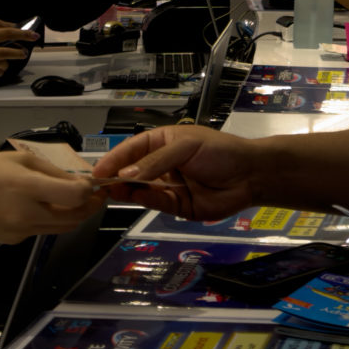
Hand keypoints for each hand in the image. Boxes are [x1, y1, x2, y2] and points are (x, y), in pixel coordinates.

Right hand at [0, 149, 106, 242]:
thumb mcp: (17, 159)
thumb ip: (51, 172)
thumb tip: (79, 182)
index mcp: (27, 188)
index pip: (75, 197)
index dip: (89, 191)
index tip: (91, 184)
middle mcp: (27, 214)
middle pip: (74, 217)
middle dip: (89, 206)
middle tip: (94, 195)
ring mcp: (21, 231)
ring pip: (61, 227)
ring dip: (73, 215)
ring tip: (72, 200)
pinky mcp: (14, 241)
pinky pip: (41, 230)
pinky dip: (48, 220)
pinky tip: (38, 207)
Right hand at [94, 123, 269, 217]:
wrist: (251, 175)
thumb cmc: (221, 151)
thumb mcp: (186, 146)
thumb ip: (156, 160)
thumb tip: (126, 174)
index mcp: (163, 142)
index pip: (132, 149)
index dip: (114, 159)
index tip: (98, 169)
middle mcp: (163, 165)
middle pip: (132, 172)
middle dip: (115, 177)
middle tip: (99, 184)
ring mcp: (169, 186)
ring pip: (141, 190)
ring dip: (126, 190)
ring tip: (111, 190)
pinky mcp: (178, 206)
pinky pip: (156, 203)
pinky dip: (145, 200)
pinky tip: (134, 196)